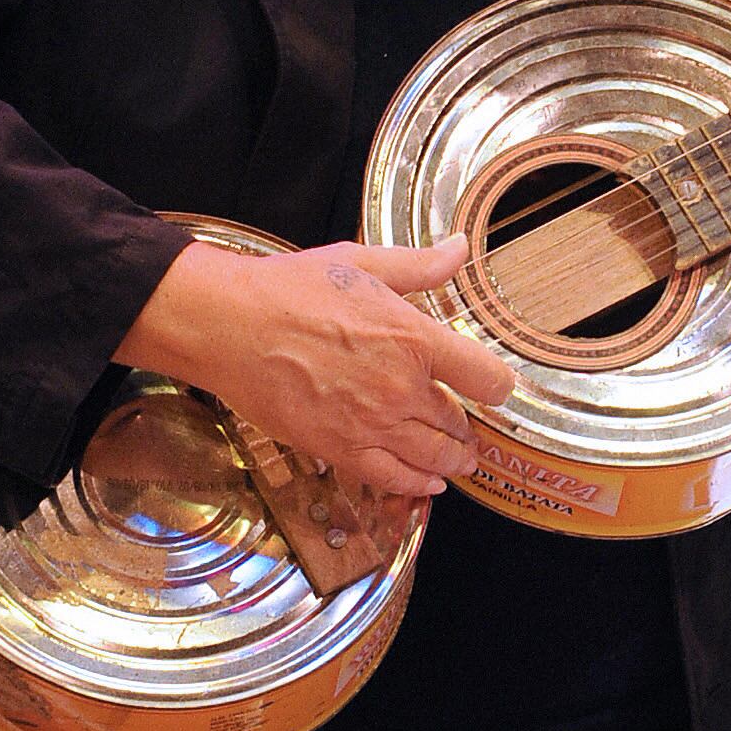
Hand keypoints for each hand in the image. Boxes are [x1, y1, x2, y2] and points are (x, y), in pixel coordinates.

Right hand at [114, 236, 514, 496]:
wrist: (230, 327)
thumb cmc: (292, 290)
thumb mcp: (364, 263)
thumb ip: (420, 266)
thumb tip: (460, 247)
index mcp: (415, 338)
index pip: (486, 377)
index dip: (499, 387)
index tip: (498, 389)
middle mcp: (401, 388)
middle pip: (458, 422)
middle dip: (468, 428)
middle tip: (472, 430)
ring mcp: (370, 424)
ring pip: (431, 456)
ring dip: (452, 461)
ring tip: (459, 460)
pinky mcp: (338, 448)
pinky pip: (391, 478)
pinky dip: (416, 483)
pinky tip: (428, 482)